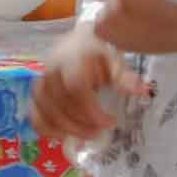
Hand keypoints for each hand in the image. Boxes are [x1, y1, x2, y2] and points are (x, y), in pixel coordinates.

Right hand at [30, 29, 143, 144]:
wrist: (80, 41)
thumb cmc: (99, 52)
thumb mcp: (115, 61)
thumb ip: (124, 77)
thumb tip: (141, 91)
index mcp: (71, 60)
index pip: (76, 88)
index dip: (91, 110)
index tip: (110, 122)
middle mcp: (51, 70)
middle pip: (60, 104)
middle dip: (81, 124)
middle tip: (100, 133)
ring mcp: (41, 82)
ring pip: (45, 111)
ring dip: (66, 128)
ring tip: (86, 135)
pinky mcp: (37, 93)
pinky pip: (35, 114)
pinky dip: (47, 128)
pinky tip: (64, 135)